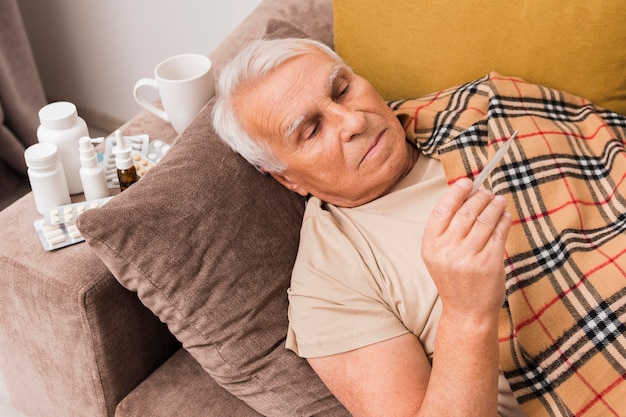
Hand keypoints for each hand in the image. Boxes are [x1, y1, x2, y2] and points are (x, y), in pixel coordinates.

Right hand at [422, 178, 511, 318]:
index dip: (455, 192)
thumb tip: (464, 195)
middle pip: (466, 212)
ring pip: (485, 220)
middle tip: (488, 192)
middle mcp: (447, 251)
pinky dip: (504, 221)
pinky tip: (505, 217)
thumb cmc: (455, 279)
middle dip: (480, 197)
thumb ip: (447, 229)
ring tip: (499, 201)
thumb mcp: (440, 255)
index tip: (467, 181)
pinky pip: (499, 233)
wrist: (466, 312)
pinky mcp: (489, 263)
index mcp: (430, 246)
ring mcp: (468, 257)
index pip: (442, 210)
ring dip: (495, 206)